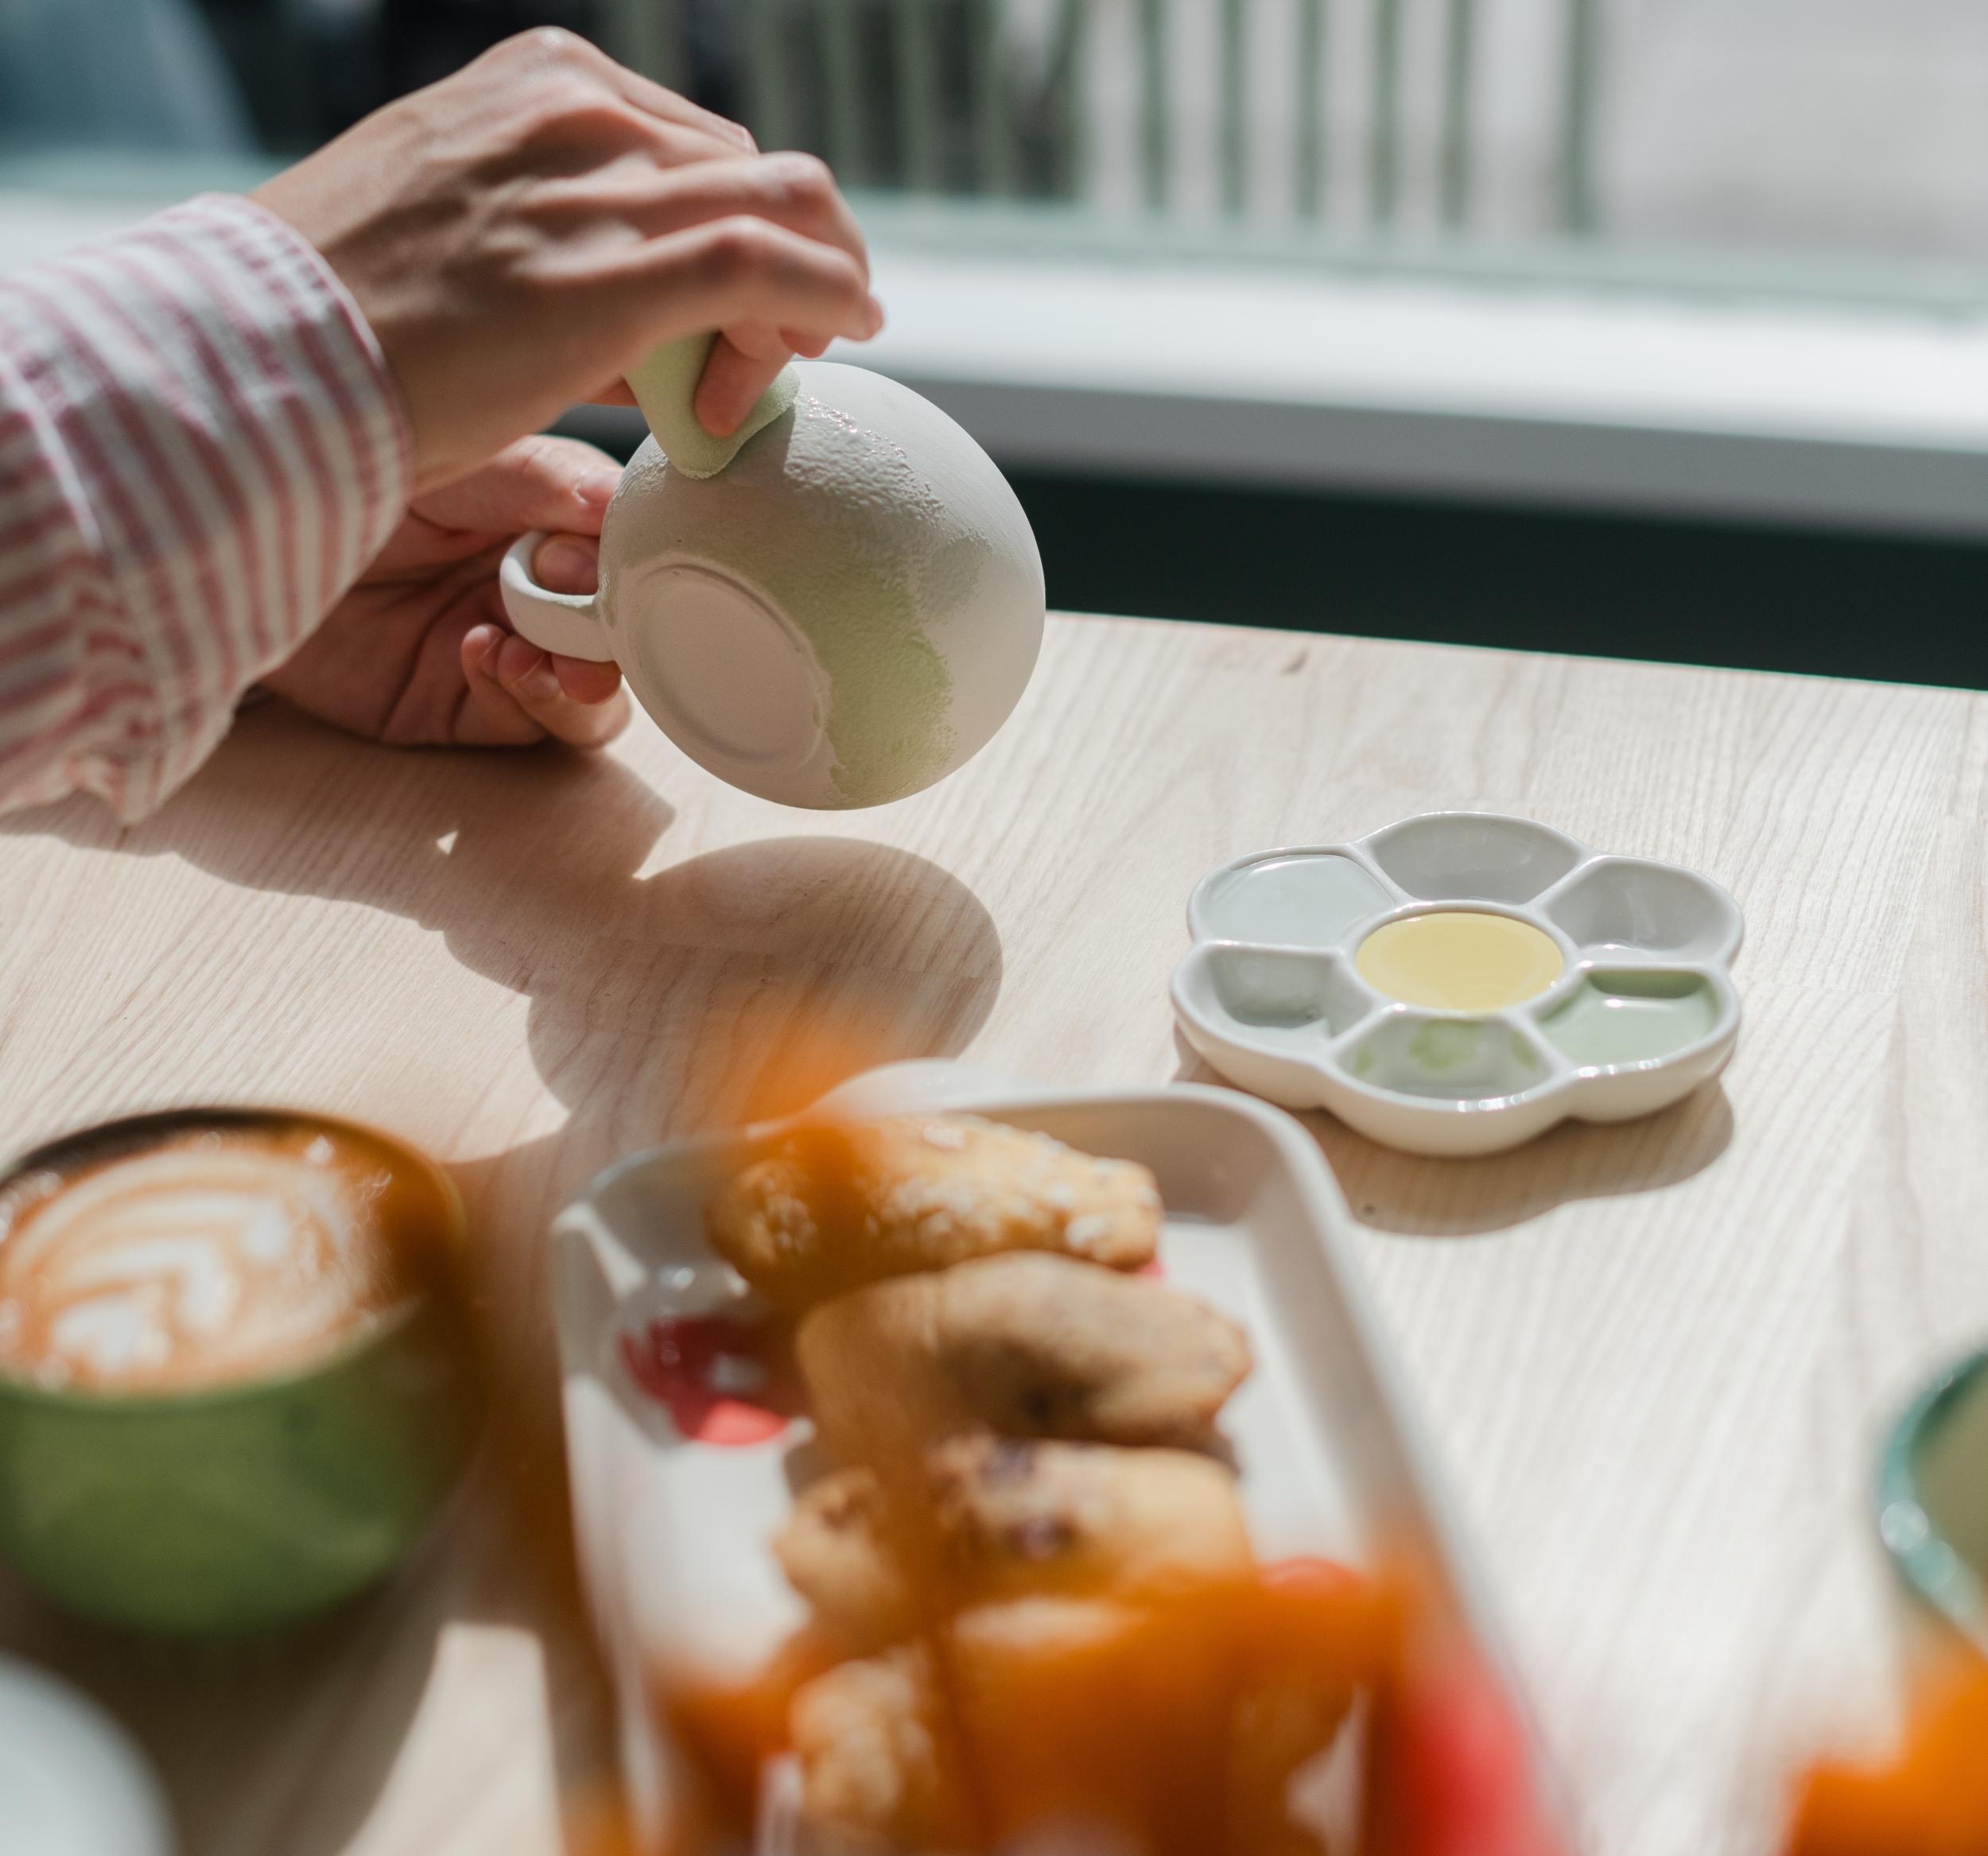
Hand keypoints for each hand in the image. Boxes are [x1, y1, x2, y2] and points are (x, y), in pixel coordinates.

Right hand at [253, 28, 881, 491]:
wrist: (266, 359)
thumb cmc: (346, 321)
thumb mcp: (460, 231)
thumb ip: (564, 252)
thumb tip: (656, 339)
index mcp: (541, 83)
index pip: (695, 142)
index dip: (744, 225)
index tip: (746, 301)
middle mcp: (577, 111)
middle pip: (750, 171)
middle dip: (791, 255)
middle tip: (790, 337)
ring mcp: (596, 183)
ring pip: (779, 207)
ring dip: (816, 284)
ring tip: (812, 348)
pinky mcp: (611, 272)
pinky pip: (765, 262)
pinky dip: (826, 294)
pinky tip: (847, 328)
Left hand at [259, 435, 629, 747]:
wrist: (222, 537)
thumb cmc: (330, 468)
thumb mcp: (451, 455)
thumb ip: (542, 480)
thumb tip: (619, 510)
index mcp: (541, 510)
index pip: (623, 546)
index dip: (631, 562)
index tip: (610, 561)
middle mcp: (531, 583)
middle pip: (622, 629)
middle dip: (613, 635)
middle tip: (584, 624)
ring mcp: (502, 647)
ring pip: (594, 691)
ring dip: (585, 683)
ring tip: (541, 660)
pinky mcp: (459, 709)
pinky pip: (528, 723)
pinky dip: (526, 699)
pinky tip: (485, 656)